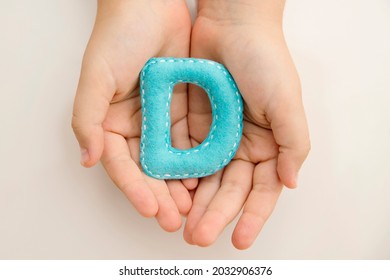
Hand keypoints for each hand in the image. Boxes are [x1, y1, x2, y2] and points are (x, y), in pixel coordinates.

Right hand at [72, 0, 195, 231]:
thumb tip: (88, 159)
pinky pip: (189, 139)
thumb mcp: (96, 77)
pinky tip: (205, 176)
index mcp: (109, 123)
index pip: (122, 165)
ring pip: (170, 159)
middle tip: (176, 220)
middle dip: (161, 196)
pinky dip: (196, 159)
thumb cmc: (118, 36)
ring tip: (193, 208)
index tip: (151, 209)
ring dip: (180, 183)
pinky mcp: (181, 108)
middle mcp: (134, 125)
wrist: (152, 4)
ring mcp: (158, 118)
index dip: (135, 189)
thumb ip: (87, 118)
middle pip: (147, 168)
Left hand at [184, 0, 310, 248]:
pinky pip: (186, 155)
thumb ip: (293, 144)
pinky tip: (172, 192)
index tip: (238, 239)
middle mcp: (243, 145)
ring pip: (205, 178)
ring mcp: (217, 137)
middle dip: (215, 214)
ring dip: (195, 201)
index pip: (261, 190)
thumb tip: (292, 183)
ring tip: (182, 223)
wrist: (231, 24)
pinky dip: (180, 175)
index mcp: (269, 144)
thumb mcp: (286, 101)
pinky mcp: (193, 125)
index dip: (252, 216)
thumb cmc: (265, 59)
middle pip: (229, 188)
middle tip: (198, 236)